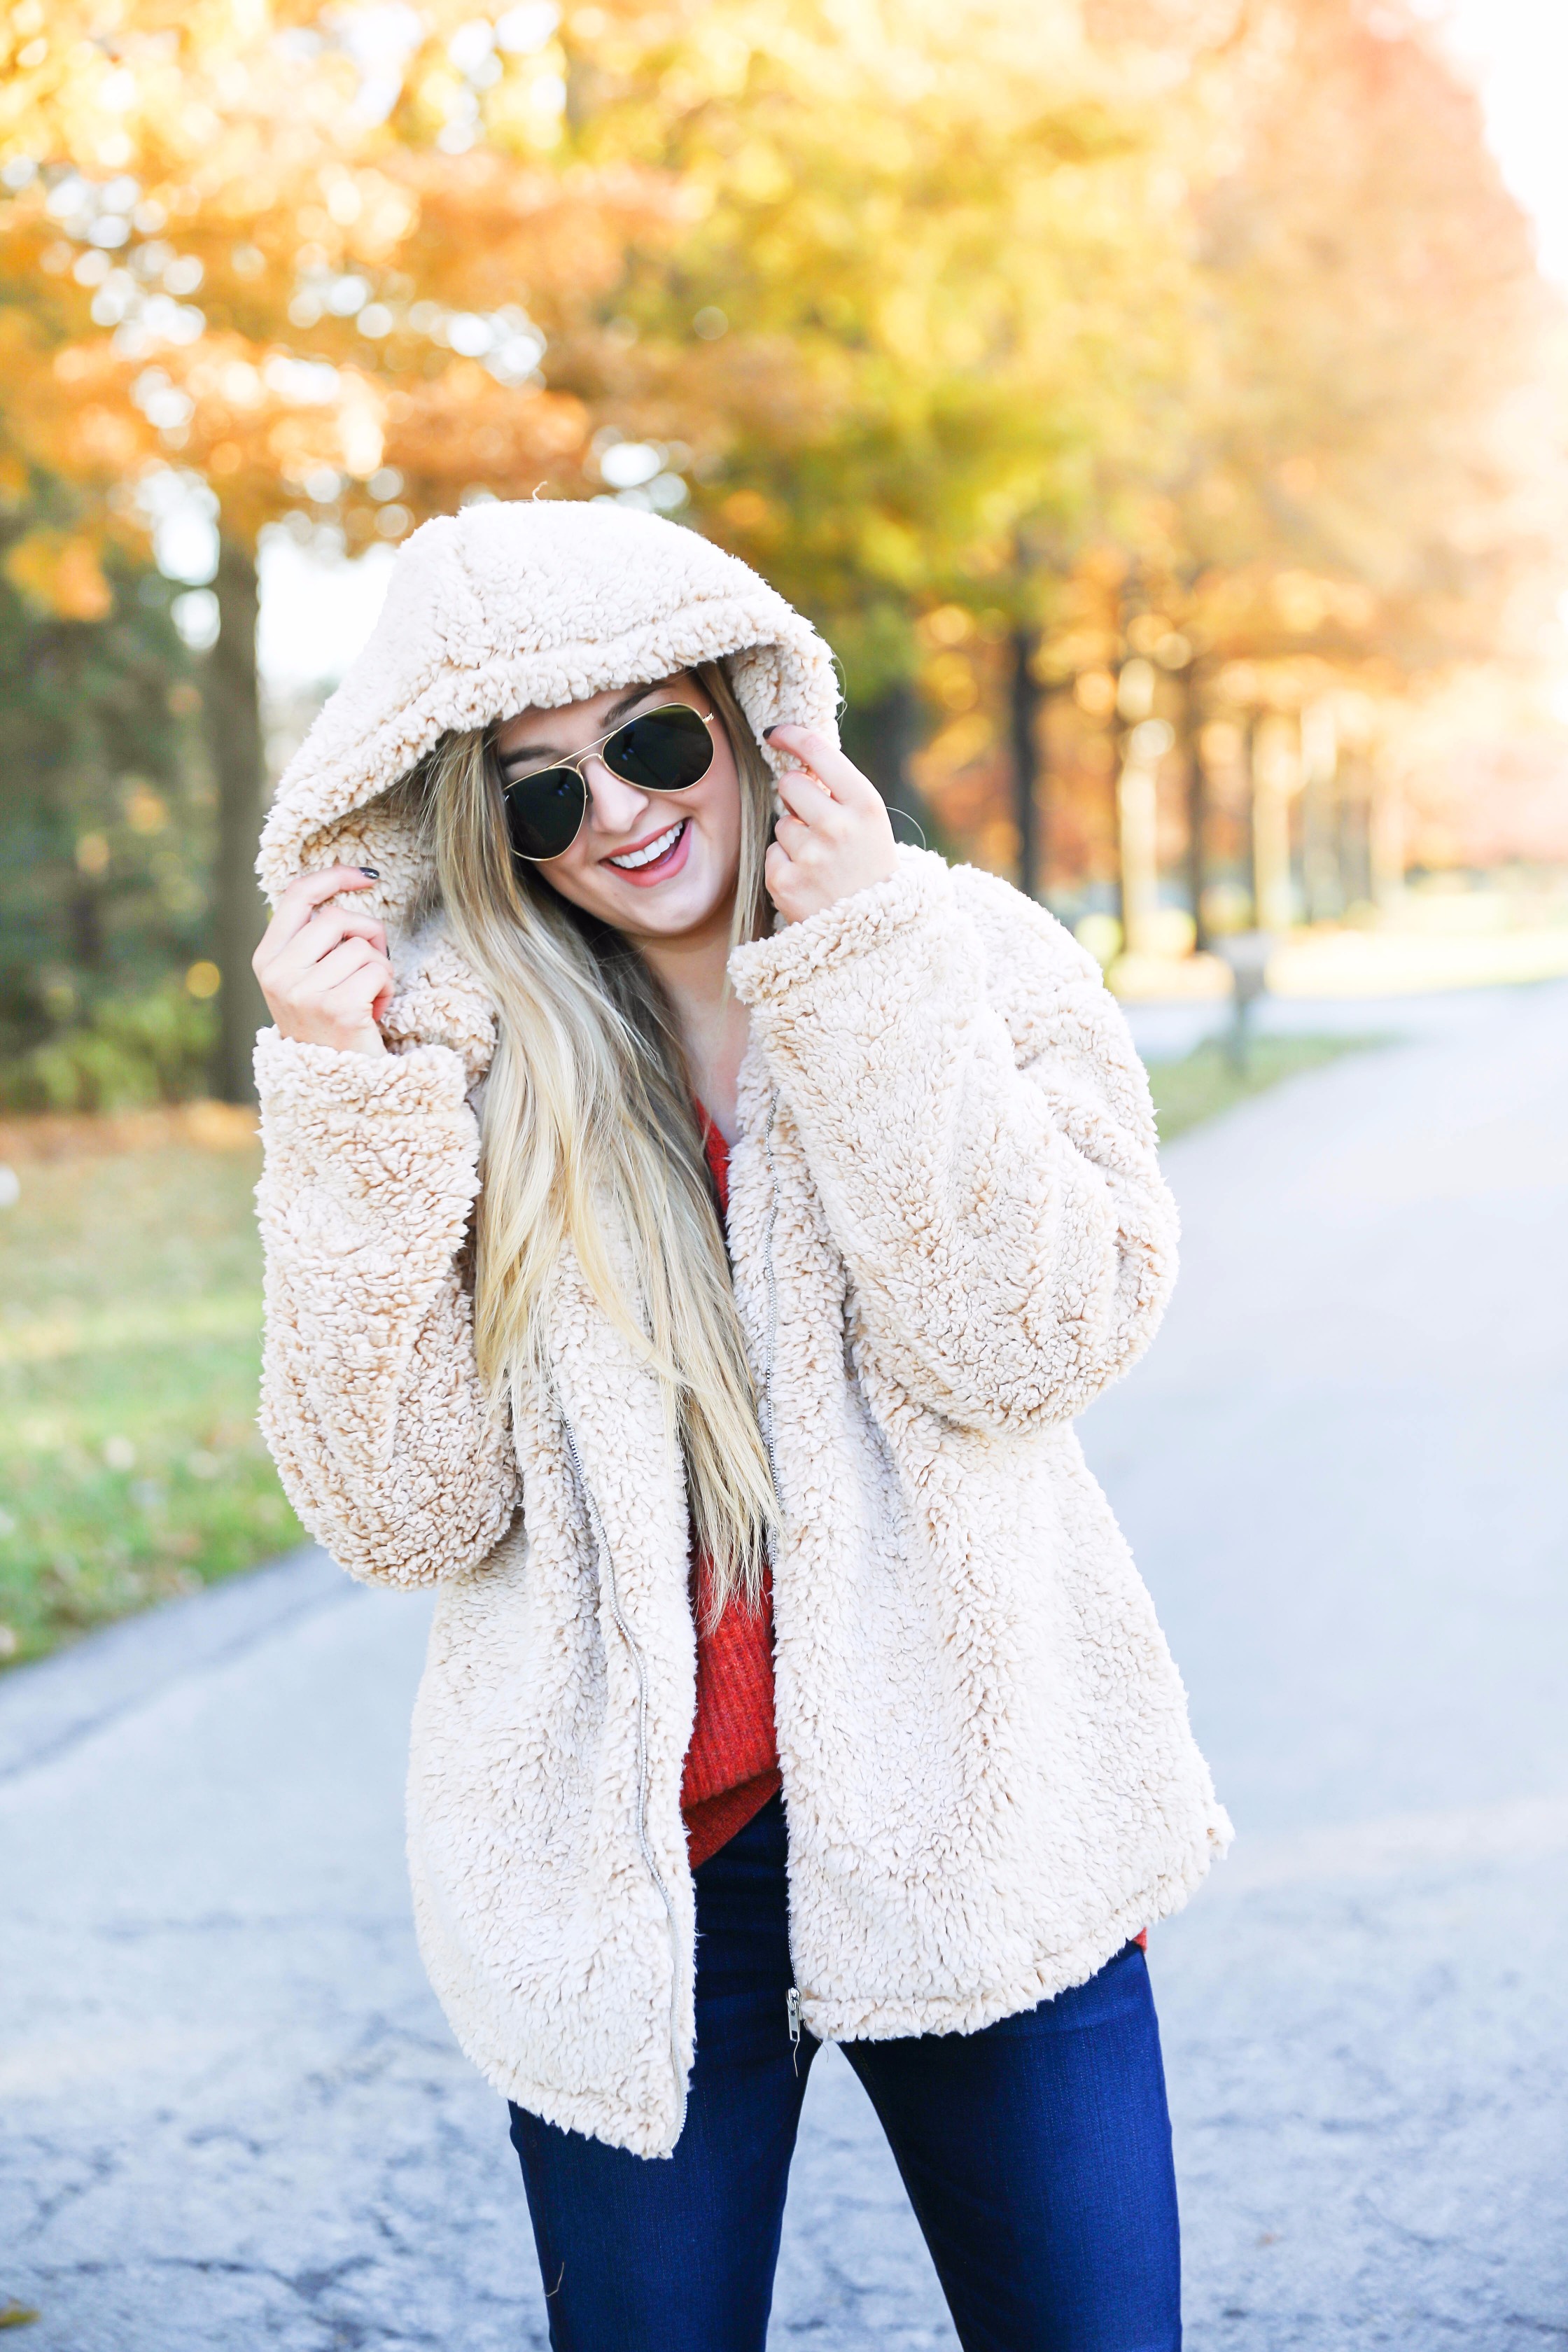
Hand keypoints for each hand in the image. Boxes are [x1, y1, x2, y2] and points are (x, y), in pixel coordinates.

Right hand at [253, 866, 393, 1057]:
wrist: (335, 1089)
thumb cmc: (328, 1030)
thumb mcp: (304, 982)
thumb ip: (311, 943)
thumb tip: (339, 895)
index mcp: (266, 961)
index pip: (297, 896)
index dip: (334, 877)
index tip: (366, 877)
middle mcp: (278, 974)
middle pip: (338, 918)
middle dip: (369, 934)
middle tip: (372, 966)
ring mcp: (304, 991)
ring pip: (362, 946)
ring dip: (378, 969)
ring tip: (366, 998)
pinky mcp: (336, 1007)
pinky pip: (378, 970)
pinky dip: (386, 989)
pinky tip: (373, 1013)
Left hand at [763, 727, 898, 925]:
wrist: (878, 934)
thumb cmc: (871, 869)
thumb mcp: (871, 824)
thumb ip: (840, 792)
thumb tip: (797, 760)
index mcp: (866, 804)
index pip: (818, 752)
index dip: (791, 736)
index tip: (776, 734)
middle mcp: (838, 826)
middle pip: (790, 785)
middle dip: (796, 797)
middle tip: (817, 822)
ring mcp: (810, 855)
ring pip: (781, 823)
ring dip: (795, 838)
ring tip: (822, 863)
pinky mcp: (786, 881)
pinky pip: (772, 854)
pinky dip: (786, 866)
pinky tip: (810, 881)